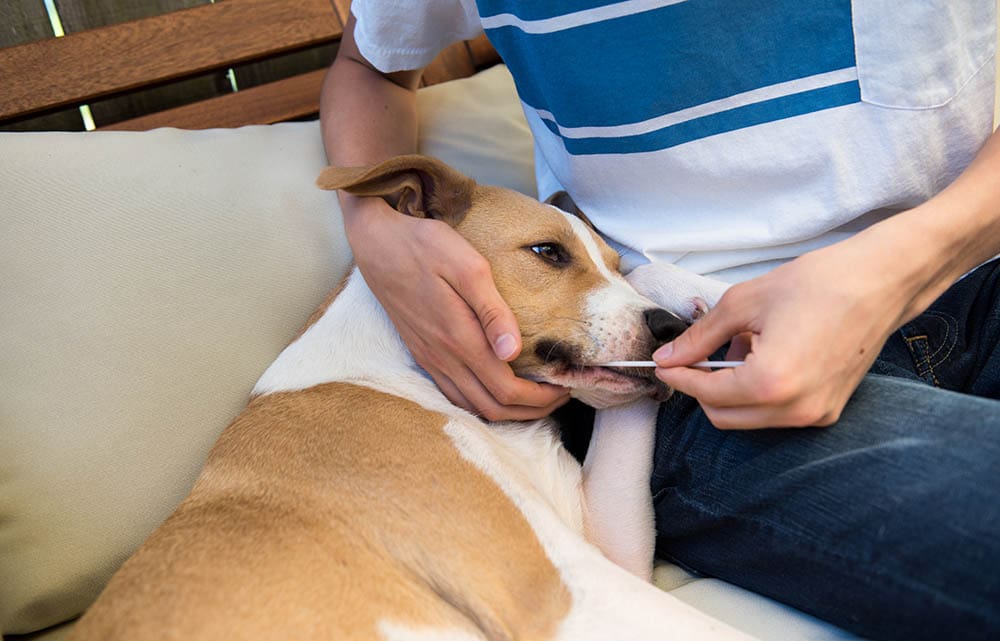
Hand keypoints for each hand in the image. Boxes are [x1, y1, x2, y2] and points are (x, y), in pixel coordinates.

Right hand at [343, 196, 569, 419]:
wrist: (378, 243)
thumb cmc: (425, 247)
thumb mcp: (467, 267)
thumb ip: (492, 311)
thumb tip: (513, 351)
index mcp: (460, 339)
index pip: (507, 390)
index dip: (541, 398)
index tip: (566, 386)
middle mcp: (443, 357)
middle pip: (493, 408)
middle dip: (532, 410)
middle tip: (560, 395)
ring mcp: (430, 359)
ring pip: (472, 406)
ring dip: (508, 410)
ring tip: (536, 395)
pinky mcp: (422, 353)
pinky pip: (454, 394)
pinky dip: (482, 401)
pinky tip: (497, 386)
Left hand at [652, 236, 921, 428]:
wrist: (880, 281)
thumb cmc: (816, 283)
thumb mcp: (743, 302)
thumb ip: (699, 337)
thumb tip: (668, 357)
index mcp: (770, 383)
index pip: (706, 393)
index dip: (678, 376)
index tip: (661, 363)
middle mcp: (795, 409)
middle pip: (723, 416)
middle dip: (701, 388)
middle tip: (693, 355)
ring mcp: (815, 415)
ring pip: (749, 418)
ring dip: (730, 391)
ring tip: (738, 347)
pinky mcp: (828, 411)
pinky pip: (776, 414)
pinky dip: (757, 393)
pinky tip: (763, 356)